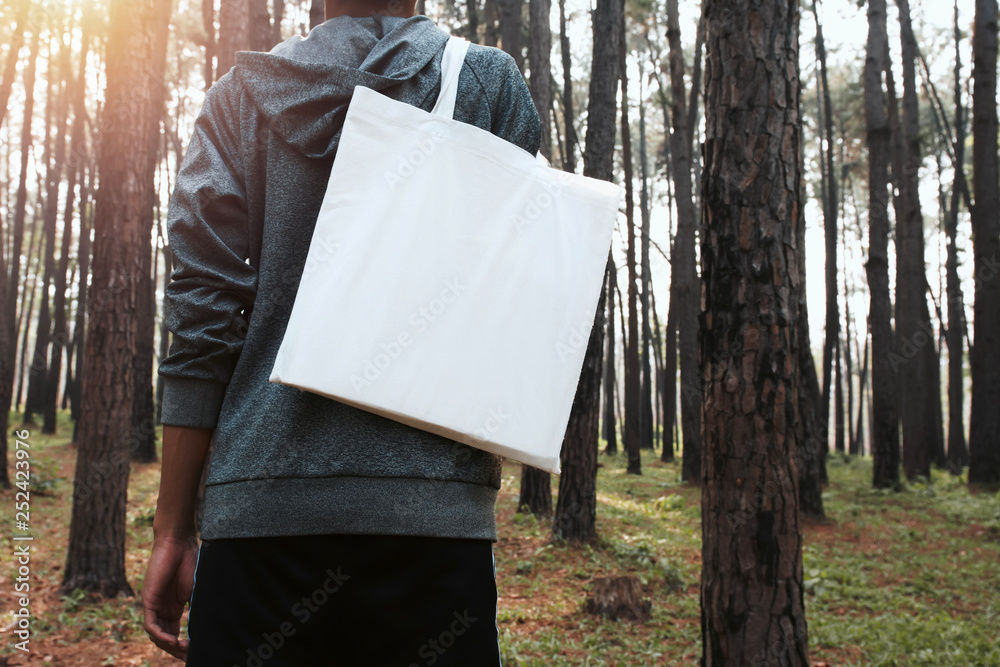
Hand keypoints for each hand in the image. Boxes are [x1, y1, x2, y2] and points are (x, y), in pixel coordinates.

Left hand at [142, 533, 199, 659]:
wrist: (178, 541)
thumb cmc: (190, 559)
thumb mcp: (197, 588)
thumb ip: (198, 605)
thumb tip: (211, 624)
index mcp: (173, 606)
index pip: (173, 632)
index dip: (182, 644)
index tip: (195, 650)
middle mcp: (161, 608)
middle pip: (164, 637)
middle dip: (176, 649)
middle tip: (190, 653)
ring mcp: (154, 605)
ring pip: (156, 635)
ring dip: (169, 645)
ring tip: (184, 648)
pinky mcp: (149, 600)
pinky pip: (151, 625)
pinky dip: (161, 635)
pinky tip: (173, 640)